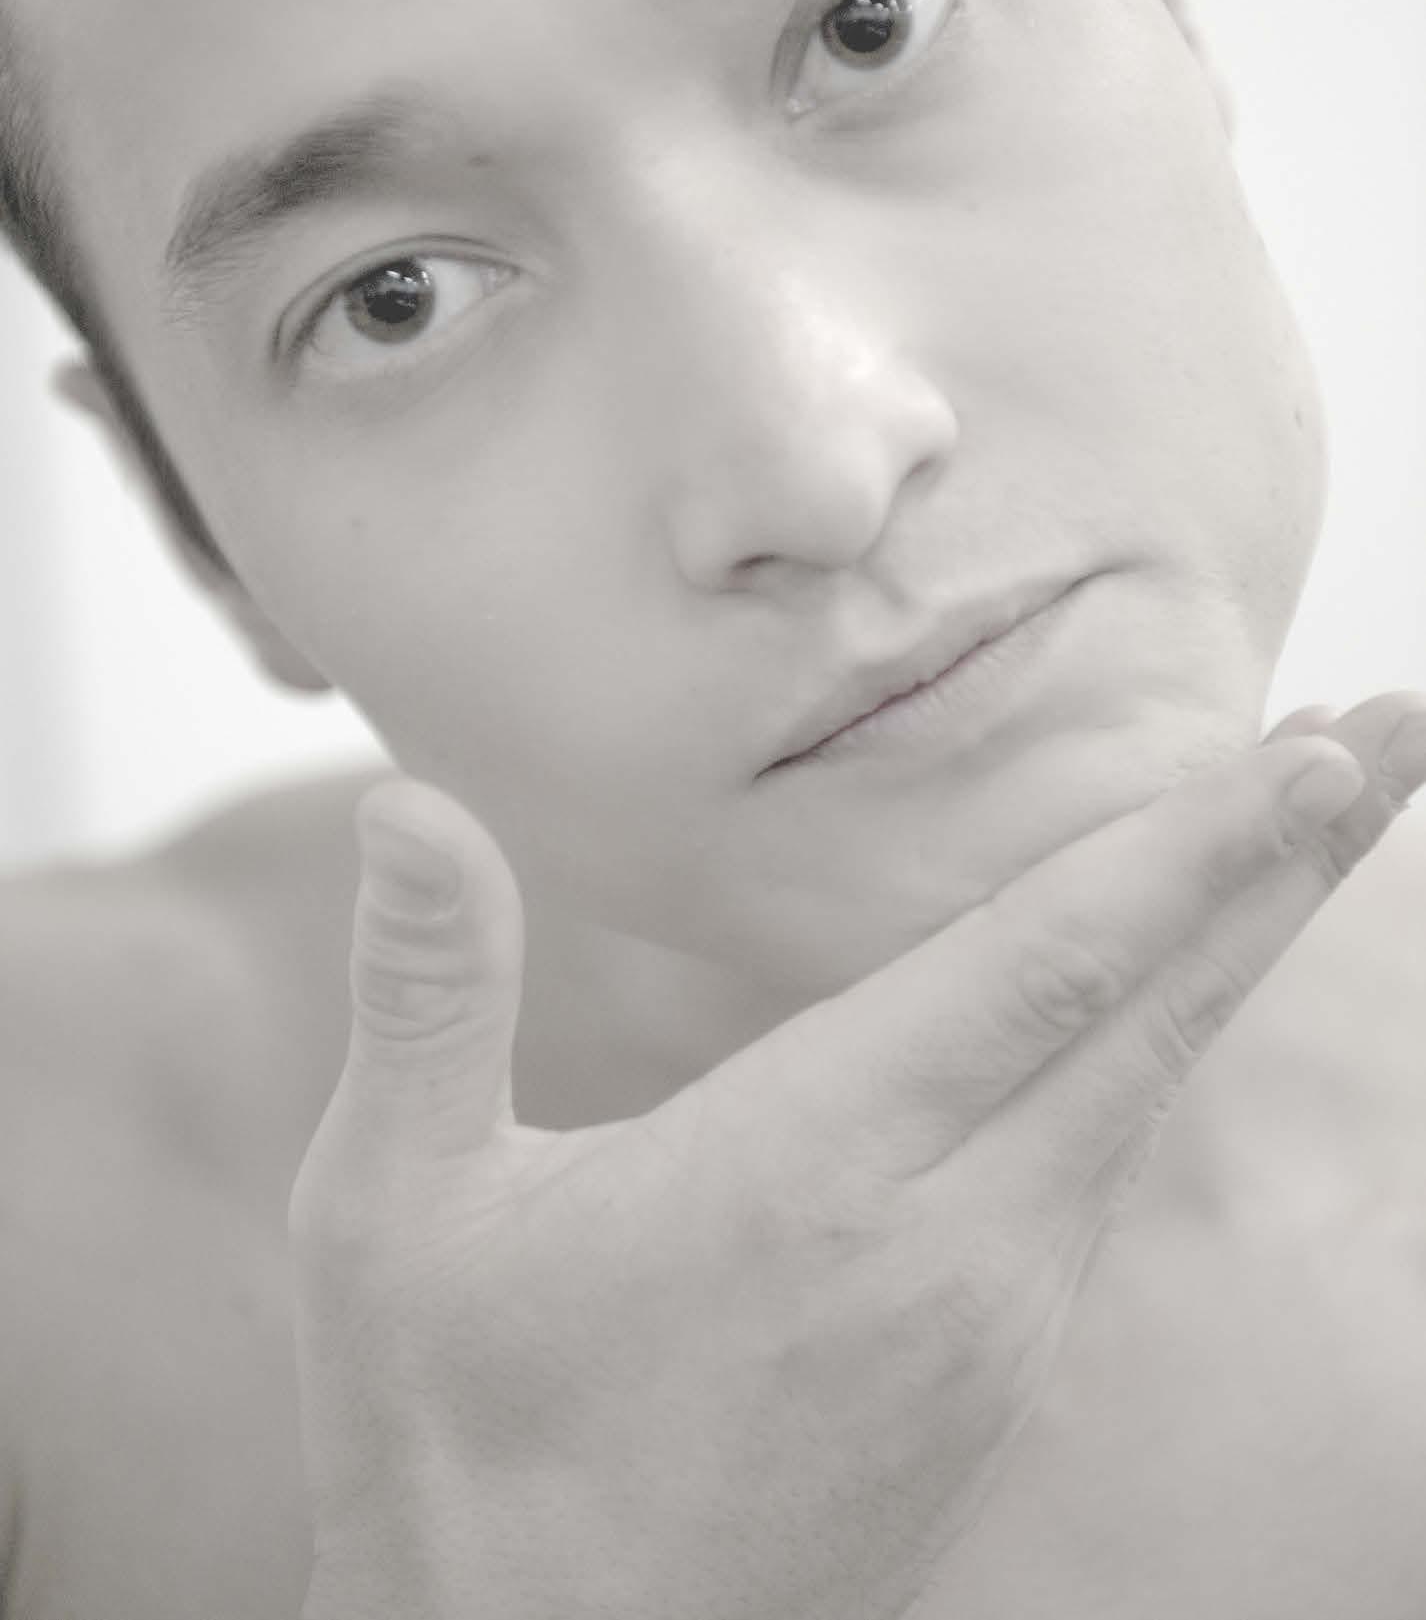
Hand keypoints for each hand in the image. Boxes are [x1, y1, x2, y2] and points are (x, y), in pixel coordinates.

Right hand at [291, 692, 1425, 1619]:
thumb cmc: (452, 1446)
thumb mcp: (397, 1212)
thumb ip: (432, 992)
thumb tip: (410, 802)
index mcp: (813, 1173)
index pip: (1050, 969)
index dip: (1195, 847)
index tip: (1326, 745)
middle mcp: (946, 1242)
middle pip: (1157, 1013)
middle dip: (1289, 861)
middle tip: (1401, 730)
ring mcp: (989, 1322)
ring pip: (1147, 1092)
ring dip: (1234, 946)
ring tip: (1305, 828)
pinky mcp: (989, 1374)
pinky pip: (1103, 1171)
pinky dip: (1160, 1050)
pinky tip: (1165, 999)